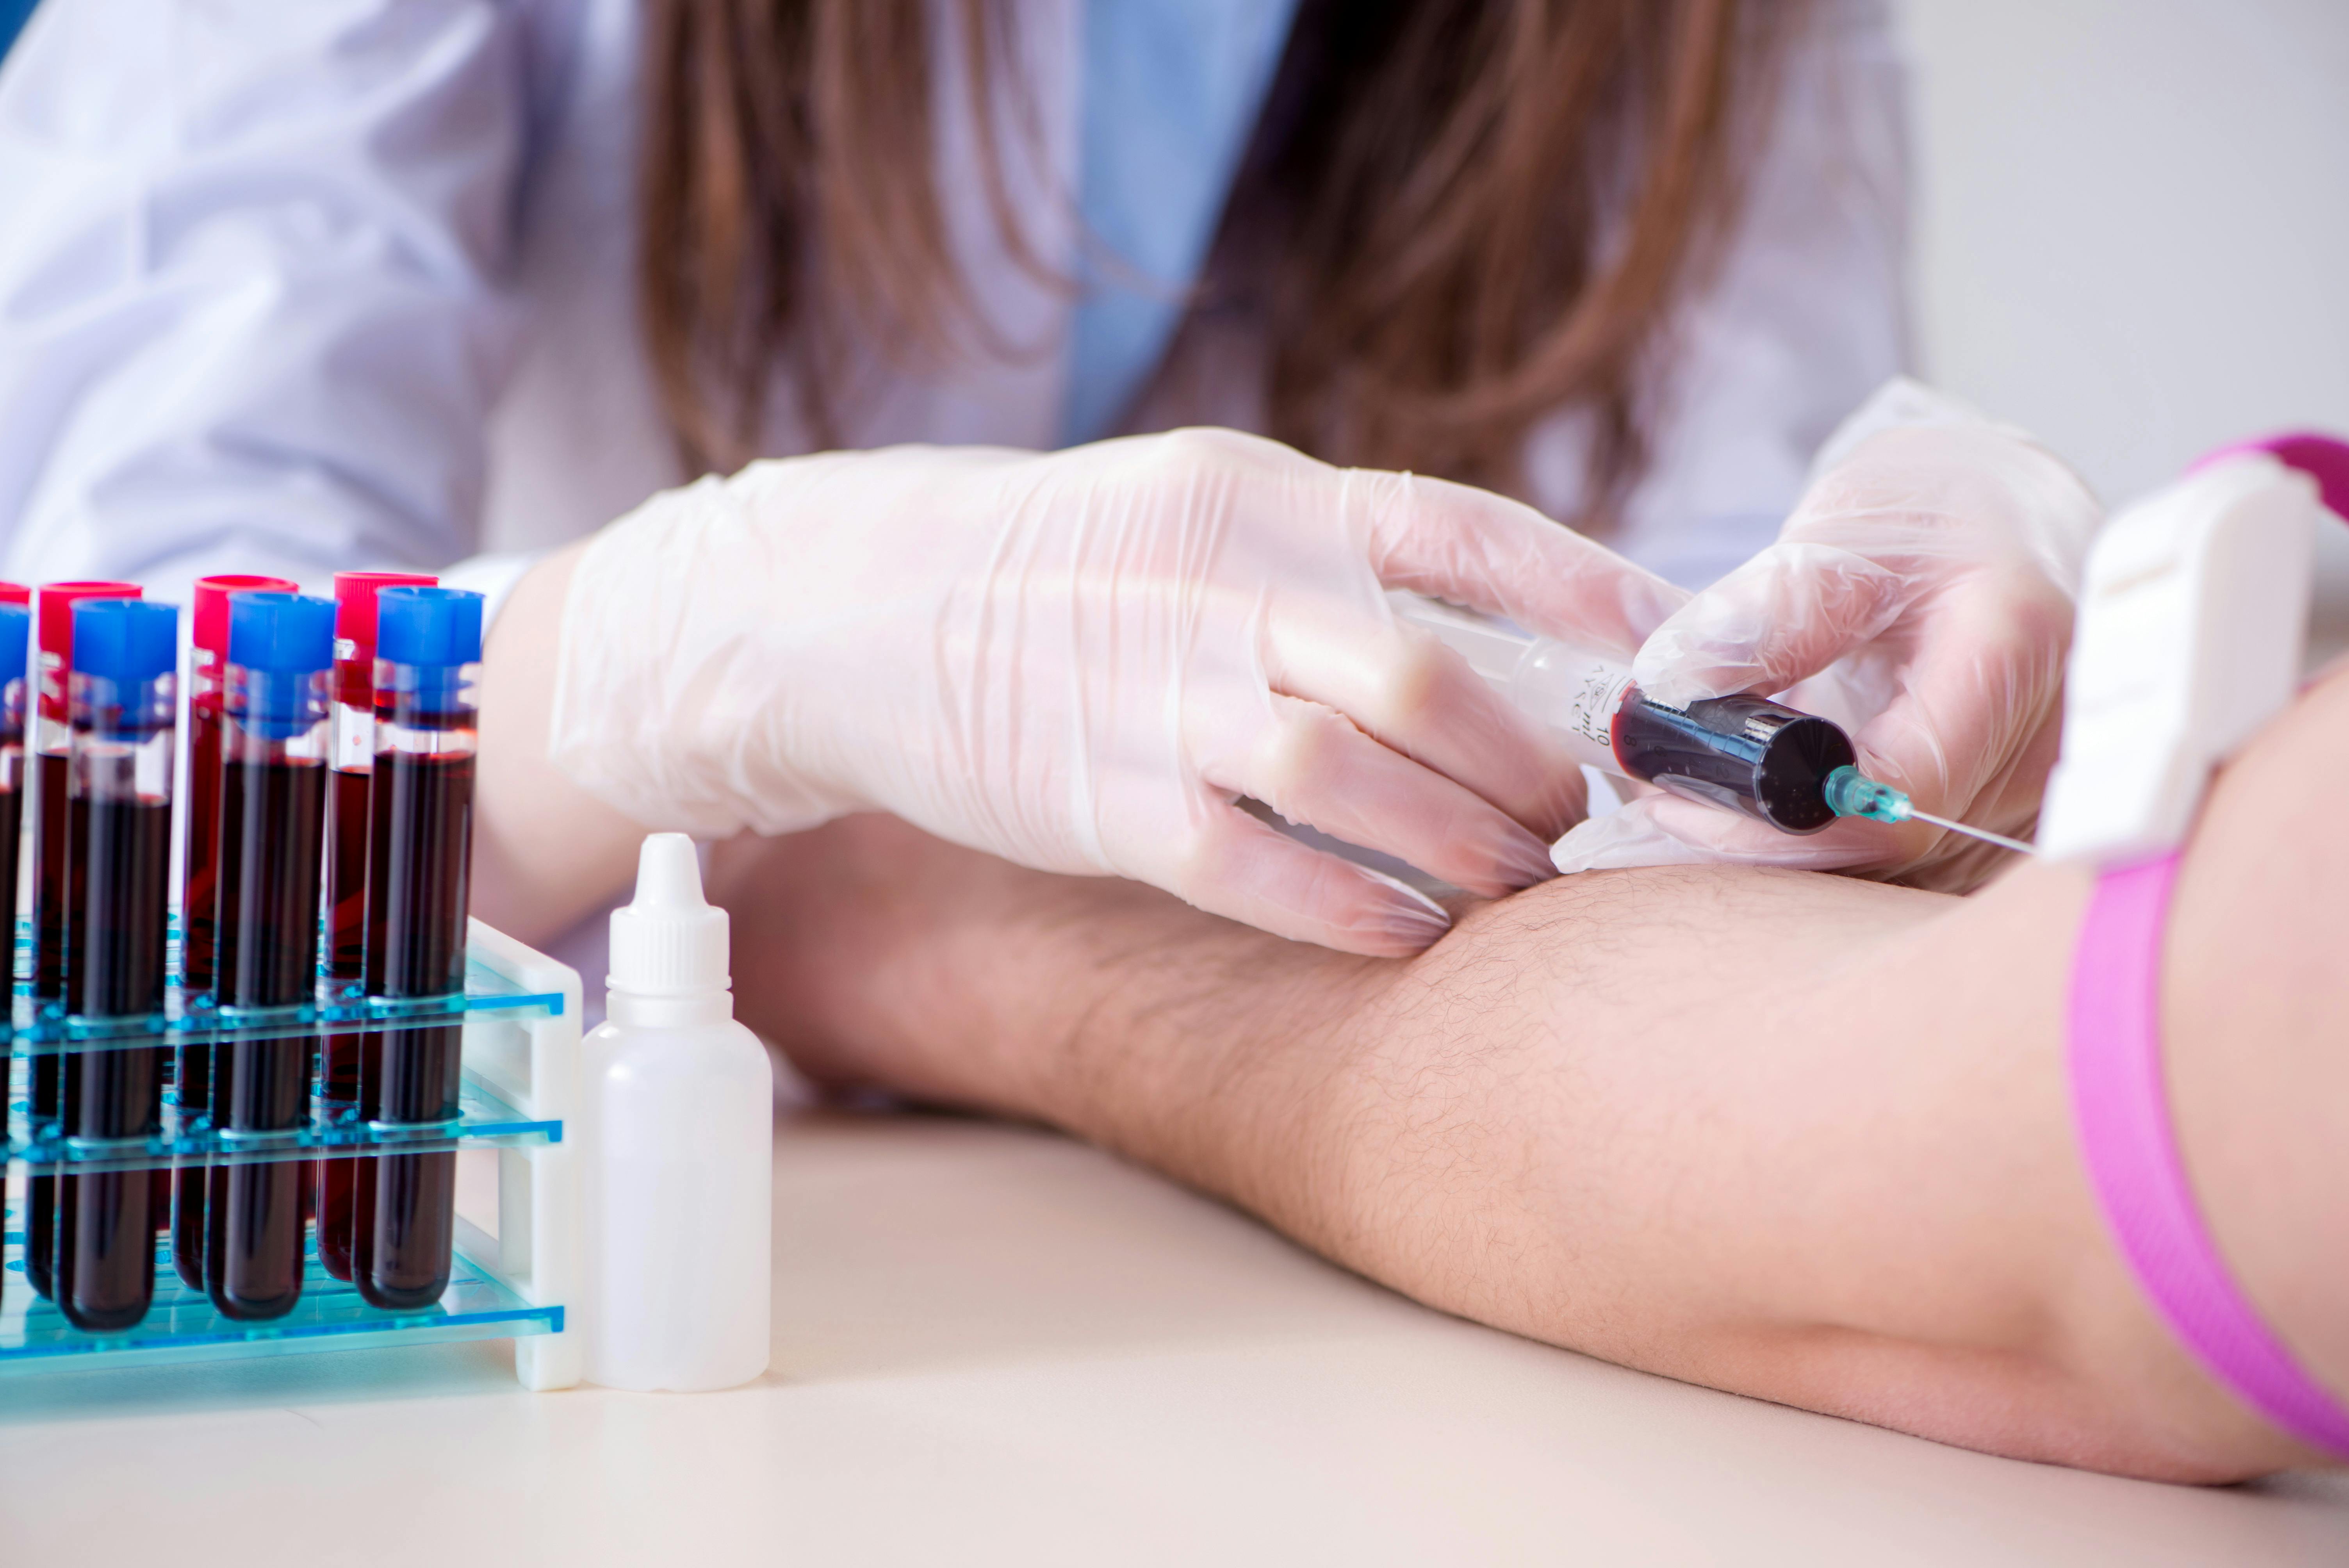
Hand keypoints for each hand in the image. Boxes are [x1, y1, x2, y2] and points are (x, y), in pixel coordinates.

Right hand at [551, 429, 1683, 953]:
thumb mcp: (1193, 510)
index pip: (1461, 531)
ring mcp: (1156, 699)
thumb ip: (1327, 560)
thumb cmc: (1055, 572)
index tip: (1669, 656)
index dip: (1586, 595)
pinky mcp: (1101, 804)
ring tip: (1515, 880)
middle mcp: (1216, 589)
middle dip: (1532, 760)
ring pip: (1360, 778)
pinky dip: (1353, 907)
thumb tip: (1487, 629)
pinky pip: (1261, 869)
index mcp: (1254, 495)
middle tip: (1577, 809)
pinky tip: (1409, 931)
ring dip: (1464, 844)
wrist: (855, 613)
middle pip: (1430, 679)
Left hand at [1551, 384, 2099, 889]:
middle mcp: (2044, 744)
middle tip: (1654, 812)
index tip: (1672, 798)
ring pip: (1891, 873)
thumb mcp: (1850, 521)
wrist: (2011, 518)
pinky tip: (1752, 813)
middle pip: (1887, 851)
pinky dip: (1821, 848)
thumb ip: (1778, 603)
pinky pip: (1906, 866)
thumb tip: (1677, 676)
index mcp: (2013, 657)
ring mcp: (2032, 793)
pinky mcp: (2007, 819)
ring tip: (1687, 806)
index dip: (1773, 819)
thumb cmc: (1933, 508)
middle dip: (1759, 846)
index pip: (1895, 797)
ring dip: (1782, 855)